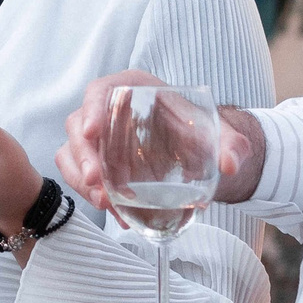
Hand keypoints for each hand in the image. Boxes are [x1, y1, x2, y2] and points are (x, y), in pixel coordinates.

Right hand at [59, 70, 264, 209]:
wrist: (198, 152)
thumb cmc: (200, 131)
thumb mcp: (219, 134)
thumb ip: (231, 145)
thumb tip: (231, 165)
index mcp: (132, 89)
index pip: (101, 90)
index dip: (92, 108)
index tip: (92, 132)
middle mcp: (109, 110)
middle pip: (78, 126)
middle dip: (83, 156)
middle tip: (97, 182)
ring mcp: (98, 138)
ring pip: (71, 153)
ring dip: (81, 180)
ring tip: (105, 203)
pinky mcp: (96, 162)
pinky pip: (79, 175)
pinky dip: (90, 194)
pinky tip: (116, 213)